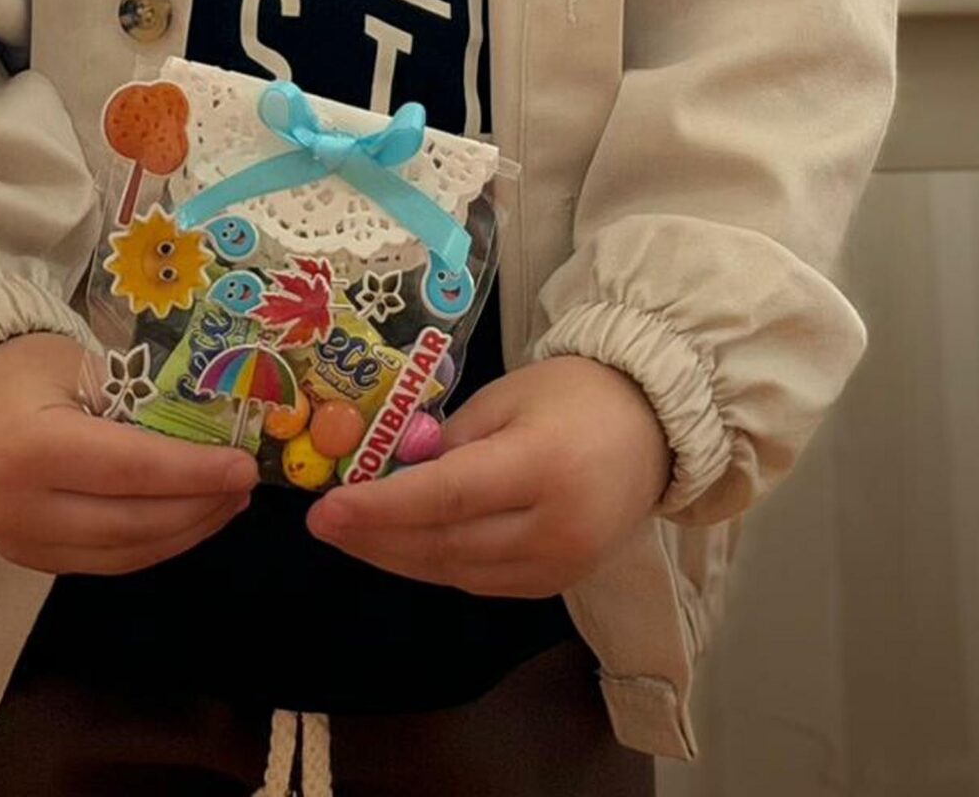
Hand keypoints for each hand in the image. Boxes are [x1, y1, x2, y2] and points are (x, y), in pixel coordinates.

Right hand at [0, 331, 256, 574]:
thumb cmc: (28, 364)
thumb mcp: (86, 368)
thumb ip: (139, 409)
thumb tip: (216, 437)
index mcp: (30, 449)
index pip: (131, 472)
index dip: (194, 474)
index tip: (244, 467)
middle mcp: (16, 508)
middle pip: (130, 524)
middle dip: (198, 509)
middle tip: (243, 485)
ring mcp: (15, 542)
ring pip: (120, 555)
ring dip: (182, 534)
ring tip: (225, 504)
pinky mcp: (23, 558)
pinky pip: (100, 561)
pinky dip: (149, 544)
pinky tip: (184, 520)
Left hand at [304, 355, 669, 597]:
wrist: (656, 428)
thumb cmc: (577, 394)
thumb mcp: (509, 396)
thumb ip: (451, 440)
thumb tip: (393, 476)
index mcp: (542, 467)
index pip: (445, 498)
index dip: (381, 508)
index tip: (326, 510)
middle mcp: (553, 530)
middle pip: (443, 545)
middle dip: (375, 537)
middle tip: (322, 523)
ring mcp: (558, 567)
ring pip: (455, 573)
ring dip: (397, 555)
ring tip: (350, 533)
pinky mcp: (556, 586)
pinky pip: (479, 582)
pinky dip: (435, 564)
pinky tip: (402, 545)